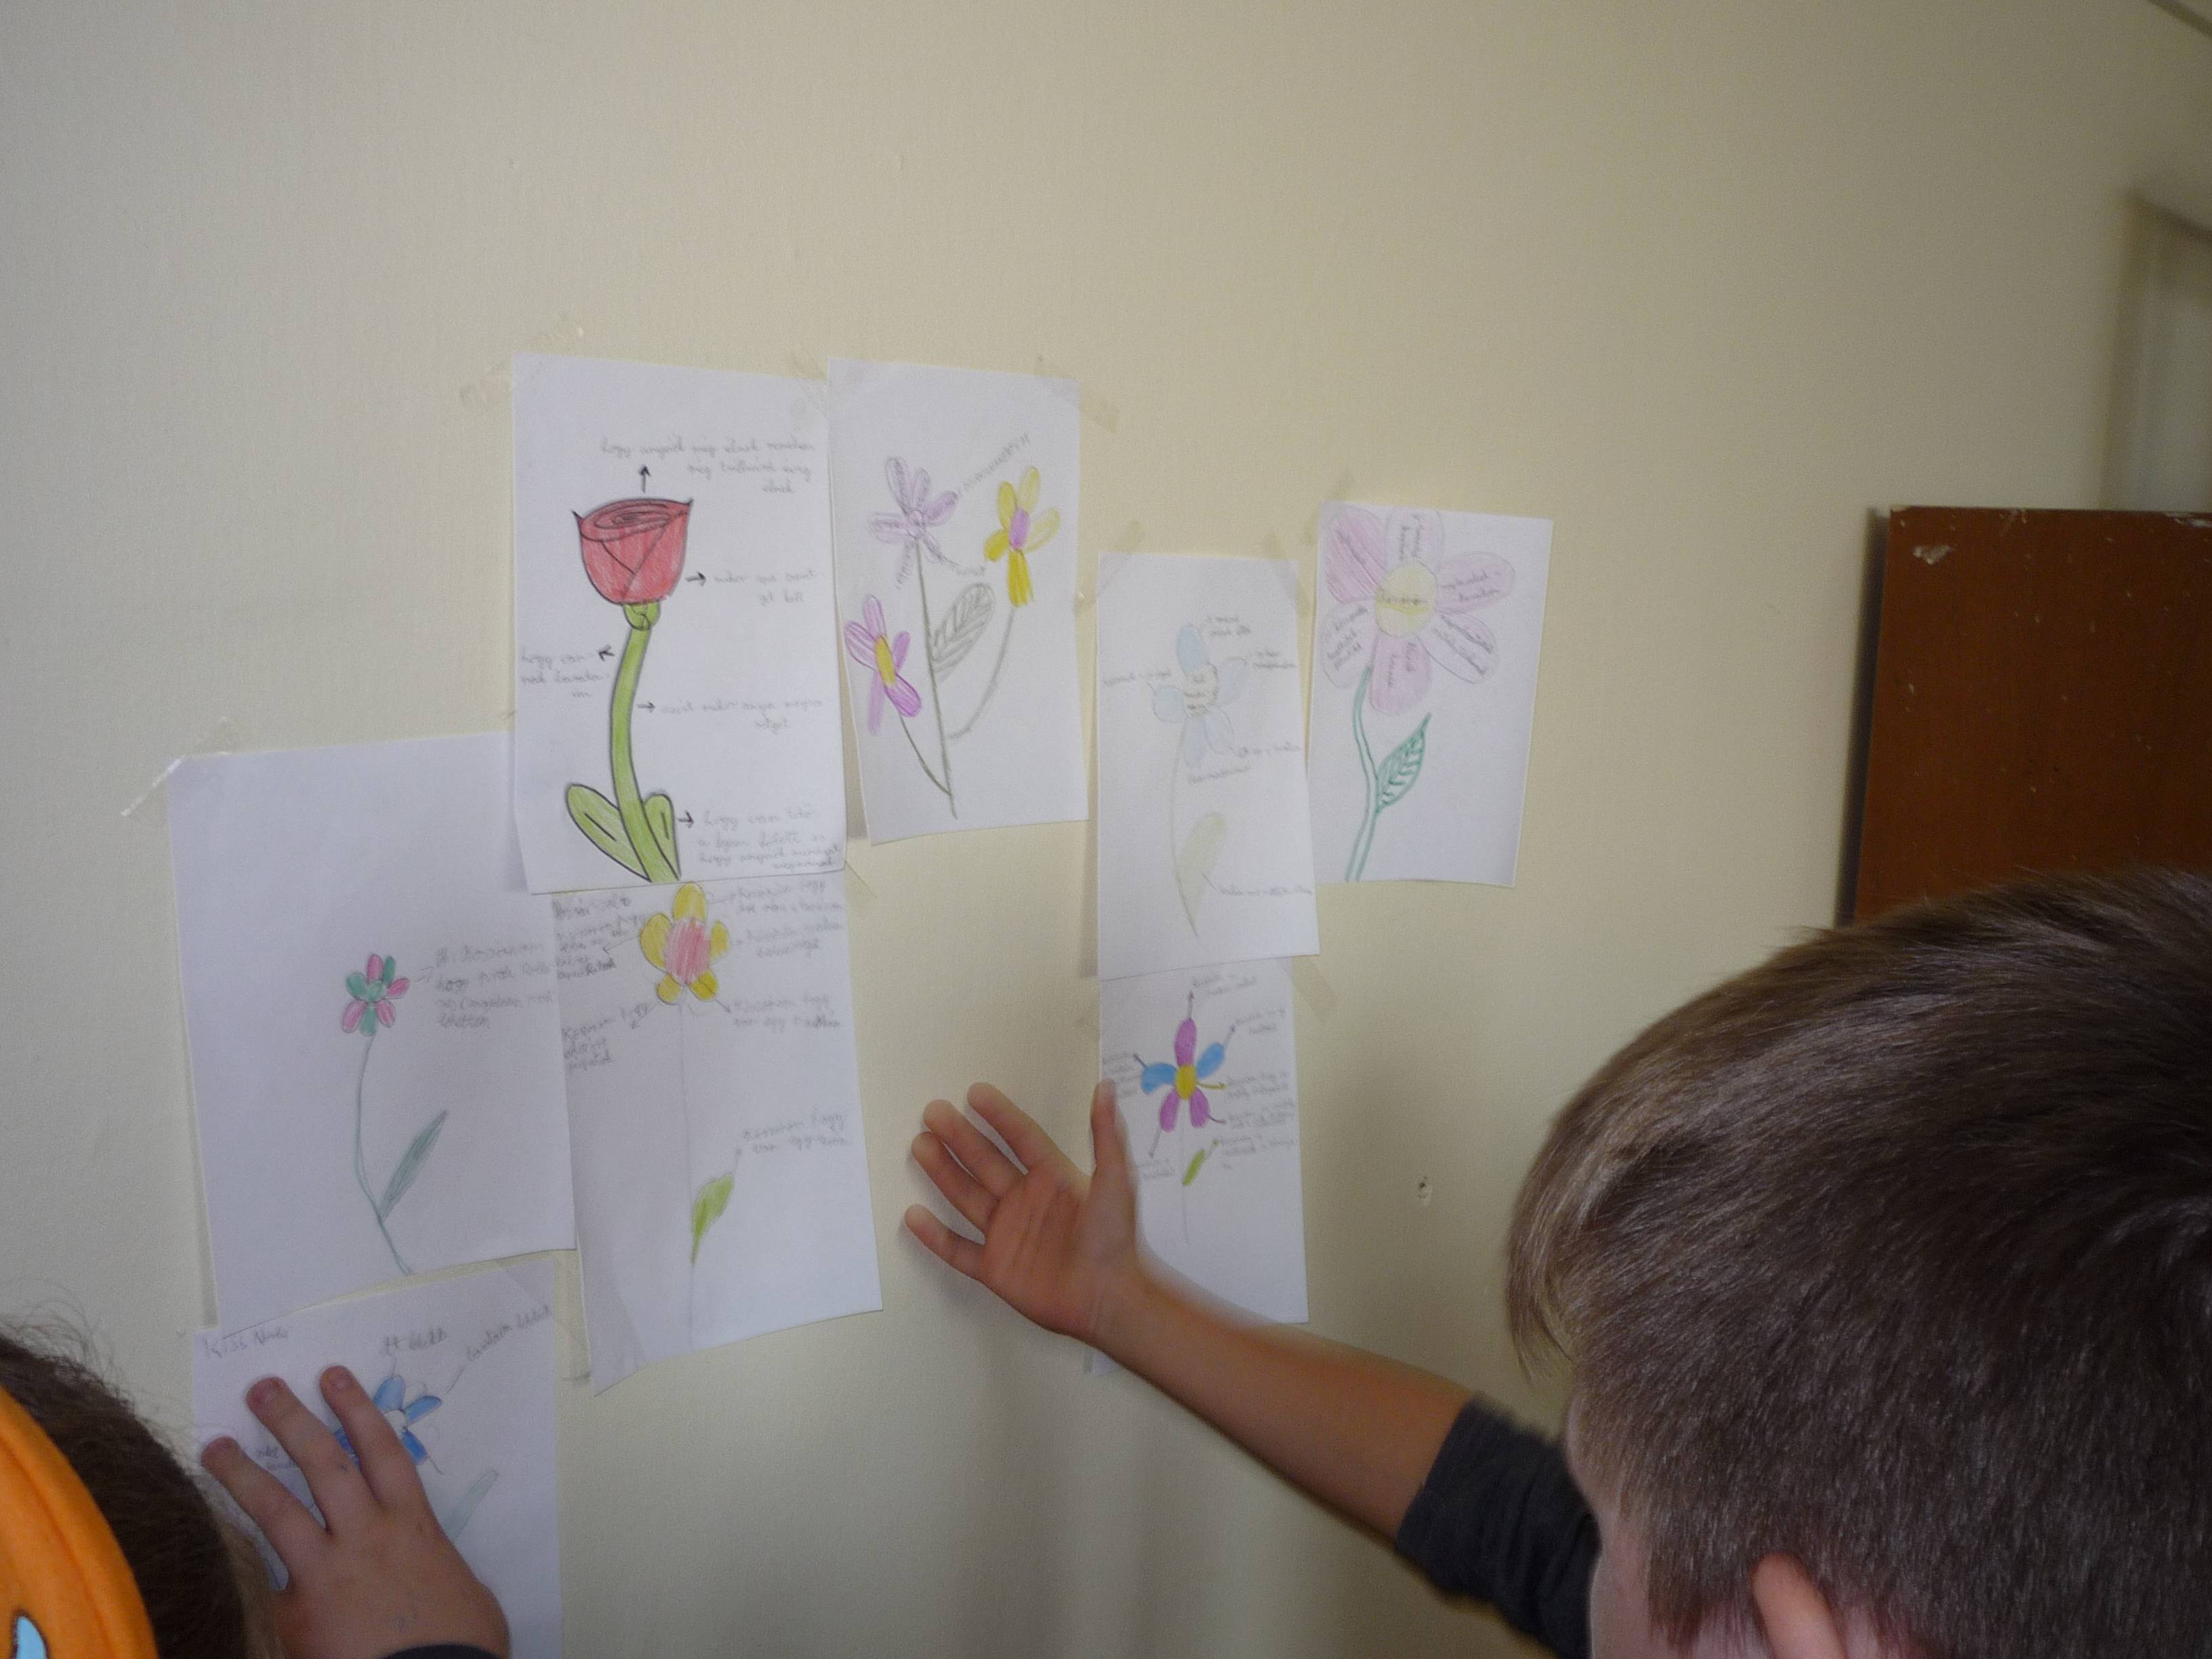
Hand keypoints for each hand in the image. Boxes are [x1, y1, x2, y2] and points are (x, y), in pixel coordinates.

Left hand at [201, 1367, 509, 1658]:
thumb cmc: (461, 1640)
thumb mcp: (461, 1587)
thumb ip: (432, 1563)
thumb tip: (424, 1567)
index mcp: (411, 1524)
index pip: (379, 1451)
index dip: (355, 1409)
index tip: (331, 1376)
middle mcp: (366, 1535)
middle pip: (324, 1465)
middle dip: (292, 1421)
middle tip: (261, 1388)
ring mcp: (327, 1573)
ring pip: (278, 1511)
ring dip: (243, 1474)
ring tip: (214, 1445)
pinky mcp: (295, 1615)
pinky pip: (258, 1581)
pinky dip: (233, 1561)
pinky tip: (207, 1541)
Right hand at [905, 1080, 1141, 1345]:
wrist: (1110, 1300)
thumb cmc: (1115, 1238)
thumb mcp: (1117, 1181)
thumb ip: (1107, 1135)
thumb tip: (1106, 1086)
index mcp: (1053, 1177)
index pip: (1020, 1138)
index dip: (999, 1115)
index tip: (974, 1093)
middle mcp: (1026, 1200)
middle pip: (985, 1162)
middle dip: (959, 1137)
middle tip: (932, 1112)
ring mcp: (1007, 1234)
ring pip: (966, 1197)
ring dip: (943, 1171)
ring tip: (919, 1144)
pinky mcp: (995, 1269)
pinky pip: (958, 1249)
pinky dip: (935, 1235)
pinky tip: (912, 1214)